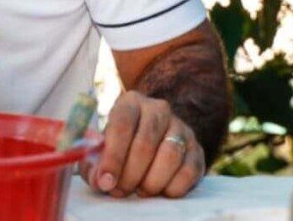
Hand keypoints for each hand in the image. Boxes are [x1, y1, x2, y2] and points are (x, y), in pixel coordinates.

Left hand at [85, 90, 203, 198]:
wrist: (151, 142)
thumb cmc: (120, 145)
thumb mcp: (101, 147)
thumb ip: (95, 162)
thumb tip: (99, 179)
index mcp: (131, 102)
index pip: (122, 125)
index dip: (112, 156)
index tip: (105, 181)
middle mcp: (159, 109)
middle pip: (145, 143)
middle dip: (130, 174)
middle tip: (120, 190)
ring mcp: (181, 127)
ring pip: (170, 156)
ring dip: (152, 181)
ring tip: (140, 190)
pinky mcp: (197, 149)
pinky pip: (189, 171)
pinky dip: (173, 187)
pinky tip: (160, 190)